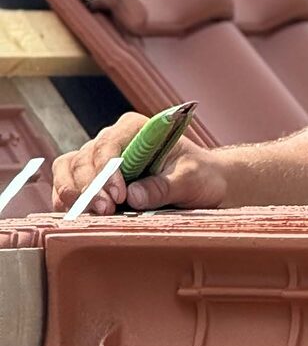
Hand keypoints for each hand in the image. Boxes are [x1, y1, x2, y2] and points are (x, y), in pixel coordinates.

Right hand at [50, 116, 227, 214]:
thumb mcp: (190, 179)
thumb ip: (164, 186)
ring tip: (93, 215)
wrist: (203, 185)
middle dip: (90, 187)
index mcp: (135, 128)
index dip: (107, 170)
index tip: (119, 196)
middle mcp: (112, 140)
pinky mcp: (91, 180)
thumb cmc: (200, 176)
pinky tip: (80, 216)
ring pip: (68, 171)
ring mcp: (98, 160)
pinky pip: (66, 187)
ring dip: (75, 195)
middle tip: (106, 211)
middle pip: (83, 159)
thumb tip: (134, 196)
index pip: (108, 144)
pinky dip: (67, 202)